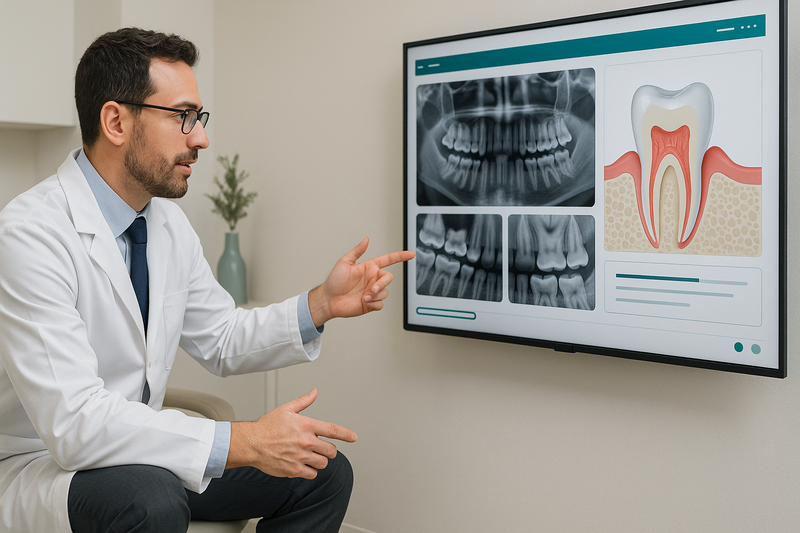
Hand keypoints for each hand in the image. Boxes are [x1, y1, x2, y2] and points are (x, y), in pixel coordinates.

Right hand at [226, 389, 356, 478]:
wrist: (251, 443)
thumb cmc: (266, 427)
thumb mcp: (286, 409)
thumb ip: (303, 402)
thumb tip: (314, 392)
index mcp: (306, 425)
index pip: (333, 430)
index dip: (346, 434)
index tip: (354, 437)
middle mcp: (306, 442)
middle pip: (330, 450)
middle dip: (329, 450)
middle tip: (322, 449)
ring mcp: (300, 457)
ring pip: (323, 463)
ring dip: (320, 461)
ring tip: (312, 457)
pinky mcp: (294, 470)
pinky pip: (312, 474)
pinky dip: (310, 471)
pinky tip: (304, 465)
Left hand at [308, 237, 414, 326]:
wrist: (329, 300)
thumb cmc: (334, 281)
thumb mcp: (344, 262)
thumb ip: (357, 251)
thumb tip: (366, 239)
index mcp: (369, 267)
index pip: (388, 260)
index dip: (400, 256)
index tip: (411, 254)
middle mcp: (372, 279)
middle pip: (388, 278)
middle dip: (381, 284)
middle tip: (371, 289)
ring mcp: (372, 291)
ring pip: (385, 292)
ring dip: (375, 295)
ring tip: (363, 296)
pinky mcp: (371, 303)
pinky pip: (381, 304)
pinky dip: (374, 304)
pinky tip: (365, 302)